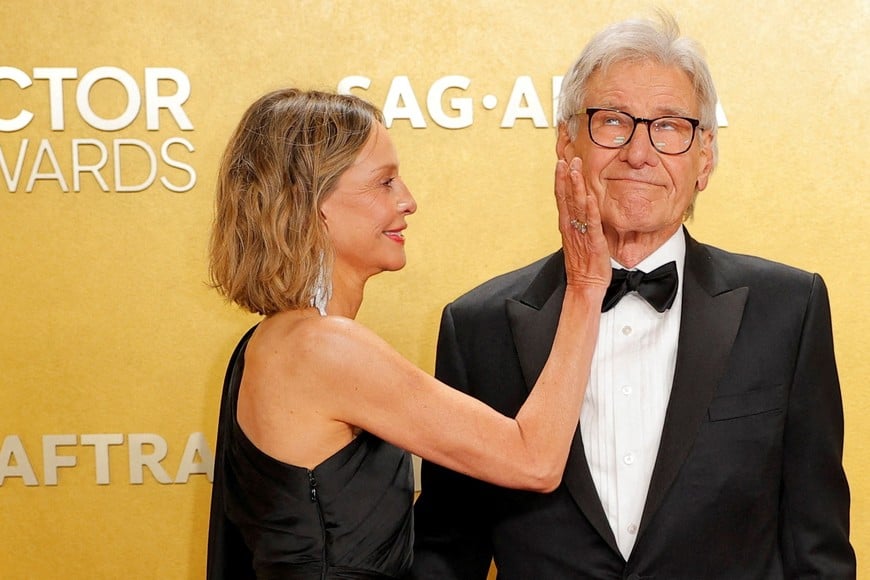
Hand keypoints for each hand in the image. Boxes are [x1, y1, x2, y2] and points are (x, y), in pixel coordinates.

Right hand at [554, 157, 610, 289]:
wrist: (584, 286)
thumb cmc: (583, 266)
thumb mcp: (579, 240)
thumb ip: (581, 223)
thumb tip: (585, 208)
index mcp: (567, 226)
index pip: (562, 198)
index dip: (561, 180)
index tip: (561, 163)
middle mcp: (571, 227)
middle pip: (566, 197)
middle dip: (566, 177)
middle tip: (567, 159)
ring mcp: (580, 233)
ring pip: (576, 206)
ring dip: (576, 186)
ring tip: (575, 169)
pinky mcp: (593, 241)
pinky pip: (591, 222)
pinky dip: (590, 209)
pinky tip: (589, 196)